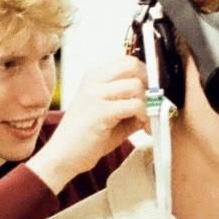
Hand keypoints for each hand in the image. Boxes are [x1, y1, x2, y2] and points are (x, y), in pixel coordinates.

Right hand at [28, 56, 147, 192]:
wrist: (62, 157)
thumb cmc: (85, 138)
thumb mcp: (111, 116)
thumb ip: (131, 106)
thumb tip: (156, 102)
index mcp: (94, 77)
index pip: (128, 61)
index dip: (146, 75)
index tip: (152, 94)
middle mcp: (94, 80)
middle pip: (133, 64)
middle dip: (149, 84)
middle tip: (152, 104)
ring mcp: (96, 94)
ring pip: (137, 84)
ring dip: (149, 103)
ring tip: (147, 121)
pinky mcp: (100, 111)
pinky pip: (135, 104)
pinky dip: (146, 116)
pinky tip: (144, 129)